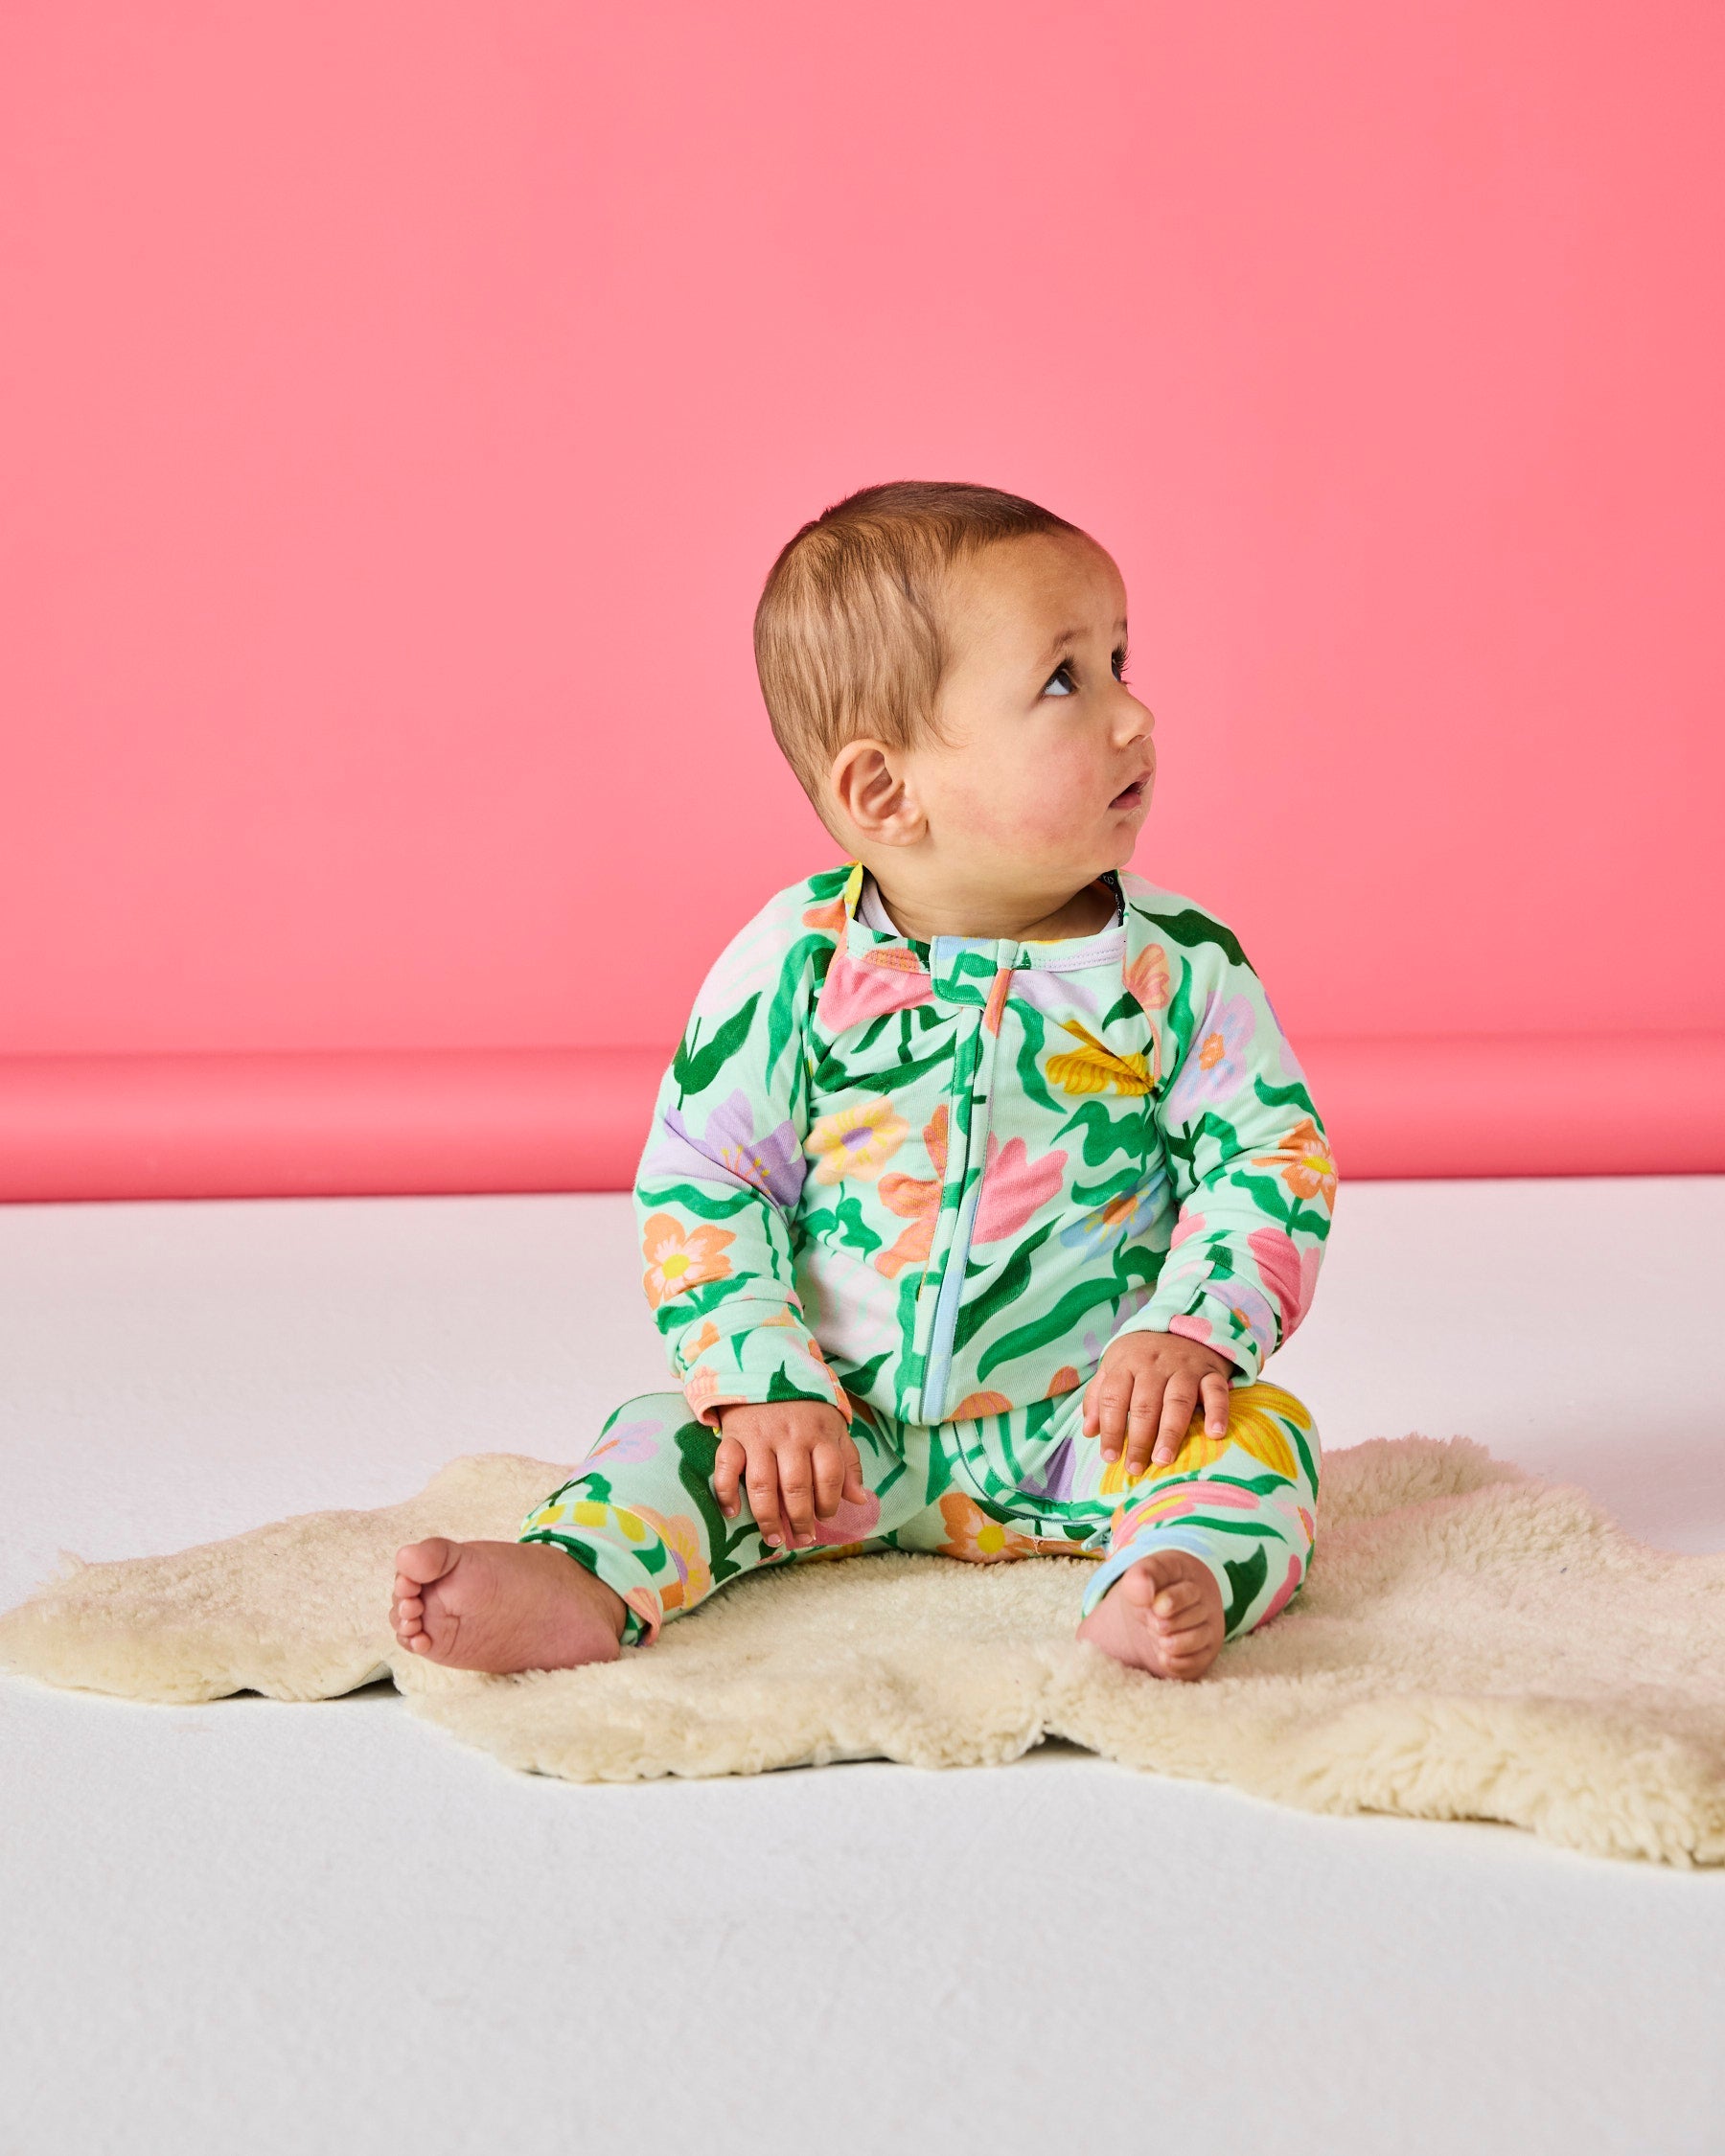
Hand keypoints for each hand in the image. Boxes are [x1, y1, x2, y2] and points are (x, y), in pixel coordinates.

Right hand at [713, 1400, 866, 1549]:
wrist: (766, 1369)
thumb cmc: (805, 1408)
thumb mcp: (834, 1427)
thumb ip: (848, 1463)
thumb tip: (859, 1500)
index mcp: (820, 1433)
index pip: (829, 1475)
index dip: (829, 1503)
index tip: (826, 1518)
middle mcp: (790, 1435)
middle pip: (796, 1486)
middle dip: (800, 1519)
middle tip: (802, 1539)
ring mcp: (759, 1436)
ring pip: (762, 1484)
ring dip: (767, 1517)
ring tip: (774, 1539)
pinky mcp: (733, 1436)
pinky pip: (726, 1467)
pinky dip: (726, 1492)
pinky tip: (733, 1513)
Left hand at [1083, 1331, 1234, 1476]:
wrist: (1180, 1327)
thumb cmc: (1141, 1358)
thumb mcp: (1114, 1368)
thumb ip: (1098, 1398)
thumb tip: (1089, 1432)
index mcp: (1126, 1363)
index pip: (1114, 1397)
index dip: (1110, 1429)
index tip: (1109, 1457)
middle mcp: (1155, 1365)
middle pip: (1145, 1404)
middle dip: (1139, 1438)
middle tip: (1135, 1467)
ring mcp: (1185, 1367)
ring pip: (1178, 1401)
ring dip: (1170, 1432)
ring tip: (1163, 1460)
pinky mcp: (1211, 1373)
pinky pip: (1216, 1391)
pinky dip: (1217, 1412)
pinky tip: (1214, 1434)